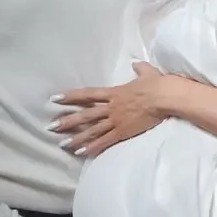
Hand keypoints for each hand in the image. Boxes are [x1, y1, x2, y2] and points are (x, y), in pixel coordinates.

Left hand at [51, 63, 176, 159]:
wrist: (165, 96)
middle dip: (67, 120)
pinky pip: (105, 141)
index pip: (87, 94)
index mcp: (114, 92)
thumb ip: (139, 69)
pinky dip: (92, 147)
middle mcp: (111, 106)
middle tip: (50, 126)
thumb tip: (136, 63)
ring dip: (76, 137)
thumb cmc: (158, 84)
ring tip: (62, 144)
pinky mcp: (124, 131)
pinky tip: (81, 152)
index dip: (70, 96)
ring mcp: (116, 120)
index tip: (55, 99)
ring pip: (92, 130)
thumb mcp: (147, 73)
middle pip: (84, 114)